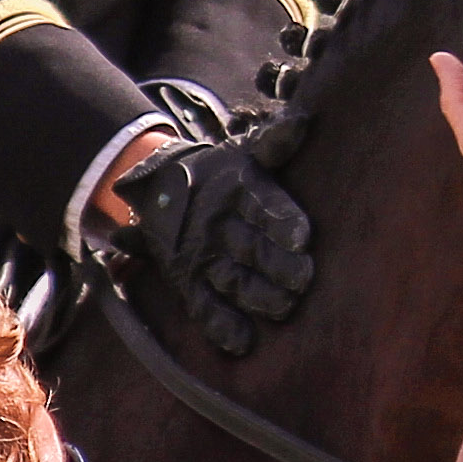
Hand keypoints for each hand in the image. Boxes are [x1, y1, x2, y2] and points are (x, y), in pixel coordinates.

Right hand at [113, 132, 316, 356]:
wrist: (158, 187)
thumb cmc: (222, 172)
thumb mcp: (245, 152)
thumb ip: (276, 142)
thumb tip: (302, 119)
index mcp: (237, 188)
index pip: (261, 203)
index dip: (281, 220)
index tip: (301, 237)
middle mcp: (218, 223)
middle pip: (250, 246)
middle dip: (277, 264)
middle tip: (303, 278)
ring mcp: (202, 256)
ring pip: (231, 279)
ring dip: (256, 296)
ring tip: (283, 307)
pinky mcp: (189, 283)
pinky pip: (202, 307)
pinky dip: (220, 326)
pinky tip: (241, 342)